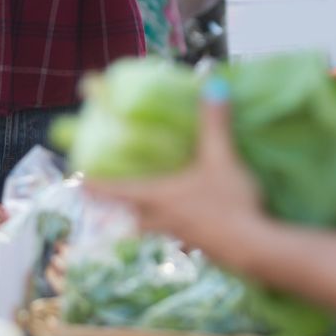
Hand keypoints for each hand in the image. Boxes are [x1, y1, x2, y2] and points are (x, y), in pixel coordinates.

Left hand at [86, 94, 264, 269]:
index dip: (97, 187)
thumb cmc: (229, 203)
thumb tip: (213, 85)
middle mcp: (165, 220)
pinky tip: (200, 224)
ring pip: (160, 230)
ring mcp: (185, 238)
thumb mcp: (221, 158)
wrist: (257, 250)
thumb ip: (214, 123)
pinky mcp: (206, 248)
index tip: (78, 184)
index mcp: (159, 198)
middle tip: (121, 199)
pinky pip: (186, 238)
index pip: (118, 192)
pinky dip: (186, 230)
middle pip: (135, 217)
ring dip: (155, 221)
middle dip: (126, 208)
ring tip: (160, 211)